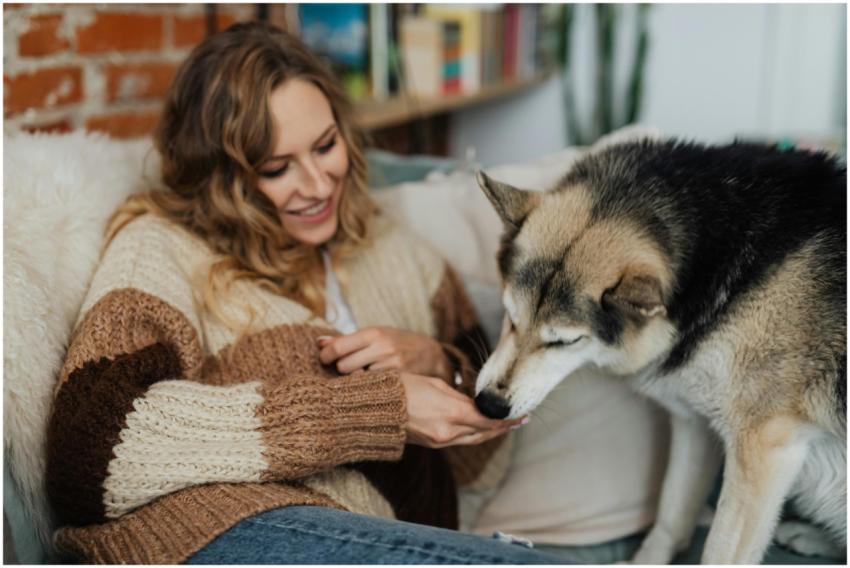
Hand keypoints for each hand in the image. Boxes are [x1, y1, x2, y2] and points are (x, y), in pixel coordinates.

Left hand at [318, 327, 451, 379]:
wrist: (431, 354)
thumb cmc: (397, 342)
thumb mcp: (374, 335)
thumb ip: (347, 340)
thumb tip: (318, 342)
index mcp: (373, 333)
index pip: (338, 347)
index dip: (326, 356)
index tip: (324, 360)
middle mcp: (382, 347)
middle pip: (344, 366)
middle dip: (342, 369)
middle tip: (348, 368)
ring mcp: (392, 365)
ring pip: (357, 379)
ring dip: (356, 380)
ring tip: (363, 375)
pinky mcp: (400, 380)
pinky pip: (373, 387)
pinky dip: (370, 387)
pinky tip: (375, 384)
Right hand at [399, 372, 524, 447]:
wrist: (375, 409)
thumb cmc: (403, 388)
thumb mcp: (435, 384)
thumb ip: (458, 396)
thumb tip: (472, 403)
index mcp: (452, 412)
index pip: (488, 419)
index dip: (507, 420)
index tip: (522, 416)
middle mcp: (449, 431)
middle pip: (484, 432)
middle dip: (502, 428)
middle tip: (518, 421)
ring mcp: (440, 441)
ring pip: (473, 438)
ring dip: (488, 432)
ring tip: (501, 425)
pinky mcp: (432, 444)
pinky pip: (459, 440)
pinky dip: (472, 434)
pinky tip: (478, 427)